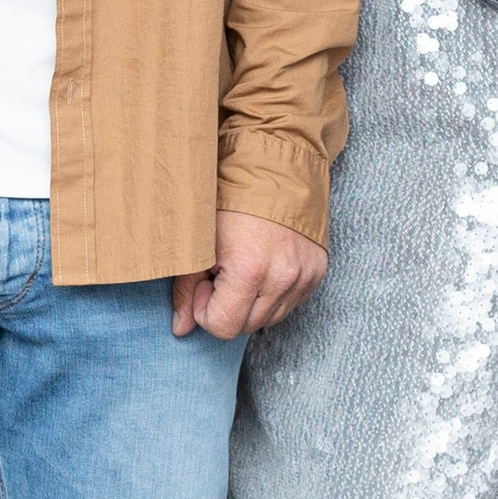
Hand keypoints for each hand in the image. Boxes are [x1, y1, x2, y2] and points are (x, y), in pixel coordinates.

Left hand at [172, 208, 328, 340]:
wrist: (273, 169)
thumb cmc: (229, 202)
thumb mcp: (199, 243)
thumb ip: (186, 290)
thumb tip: (180, 329)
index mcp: (249, 270)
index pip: (223, 327)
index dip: (206, 310)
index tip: (206, 282)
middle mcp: (282, 278)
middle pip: (246, 327)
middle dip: (228, 307)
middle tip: (223, 272)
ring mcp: (304, 276)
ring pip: (270, 318)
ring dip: (250, 303)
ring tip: (243, 267)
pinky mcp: (317, 272)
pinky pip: (290, 303)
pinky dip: (273, 294)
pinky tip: (263, 266)